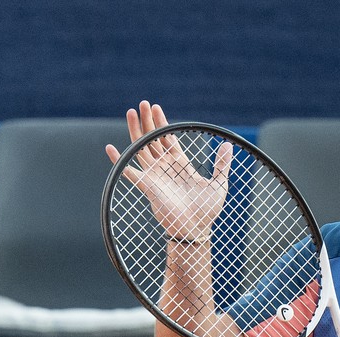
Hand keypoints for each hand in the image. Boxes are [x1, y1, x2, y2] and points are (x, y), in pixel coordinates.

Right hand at [105, 101, 232, 239]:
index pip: (168, 139)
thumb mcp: (218, 184)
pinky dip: (120, 161)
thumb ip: (221, 165)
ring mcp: (155, 176)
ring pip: (141, 148)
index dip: (162, 123)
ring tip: (130, 112)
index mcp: (181, 165)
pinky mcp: (147, 187)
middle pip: (153, 139)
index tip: (156, 107)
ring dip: (135, 131)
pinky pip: (130, 172)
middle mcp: (165, 168)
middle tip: (142, 103)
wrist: (196, 229)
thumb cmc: (207, 210)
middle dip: (148, 121)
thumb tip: (228, 145)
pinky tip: (111, 149)